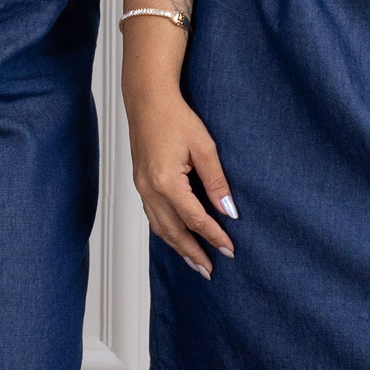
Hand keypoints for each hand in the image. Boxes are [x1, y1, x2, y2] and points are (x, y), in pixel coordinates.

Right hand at [125, 70, 238, 276]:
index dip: (214, 236)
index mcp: (166, 182)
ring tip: (195, 261)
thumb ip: (217, 182)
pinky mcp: (140, 183)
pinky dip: (166, 231)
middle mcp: (149, 189)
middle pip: (174, 232)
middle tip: (210, 270)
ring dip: (178, 246)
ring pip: (160, 228)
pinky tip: (176, 236)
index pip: (195, 219)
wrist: (147, 99)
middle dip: (193, 252)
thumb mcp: (204, 147)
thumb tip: (229, 211)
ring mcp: (141, 187)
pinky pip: (153, 216)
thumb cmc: (175, 117)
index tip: (229, 249)